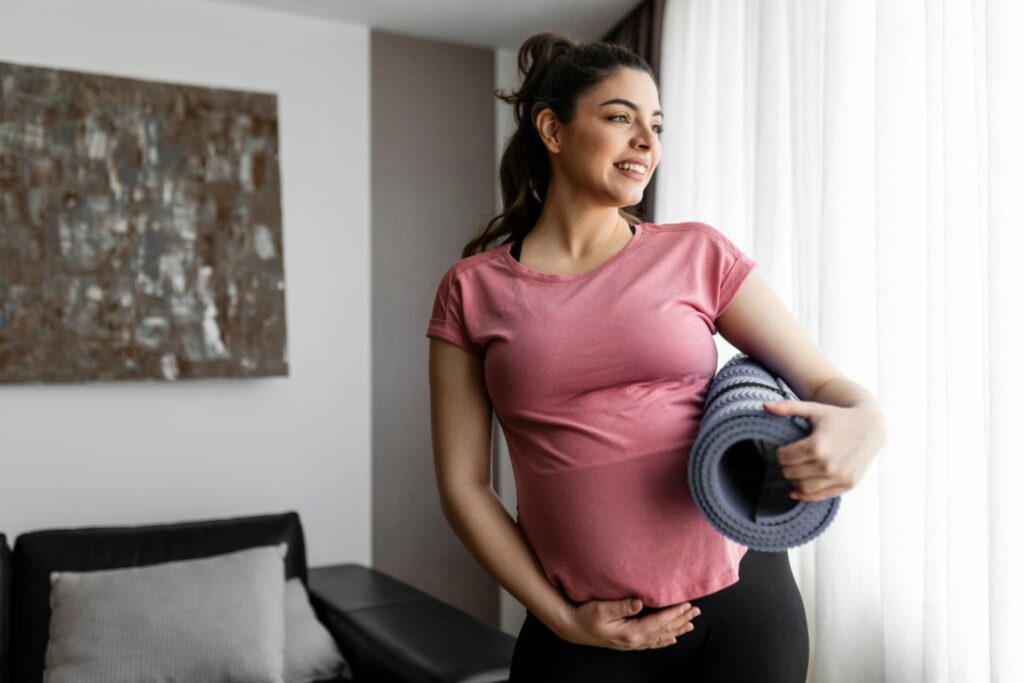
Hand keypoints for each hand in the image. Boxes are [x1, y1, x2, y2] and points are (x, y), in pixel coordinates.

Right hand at [555, 597, 700, 649]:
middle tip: (696, 610)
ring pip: (660, 637)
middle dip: (680, 619)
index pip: (659, 622)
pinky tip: (671, 638)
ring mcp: (632, 643)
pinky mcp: (628, 642)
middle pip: (663, 630)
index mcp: (631, 632)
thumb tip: (640, 602)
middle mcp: (635, 640)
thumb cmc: (585, 616)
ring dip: (676, 629)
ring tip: (690, 623)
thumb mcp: (601, 608)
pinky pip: (652, 642)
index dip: (674, 612)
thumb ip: (621, 606)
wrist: (573, 628)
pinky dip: (664, 639)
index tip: (687, 603)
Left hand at [763, 400, 885, 501]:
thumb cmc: (837, 416)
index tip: (783, 449)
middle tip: (788, 459)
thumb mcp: (813, 409)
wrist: (870, 427)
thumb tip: (764, 406)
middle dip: (786, 466)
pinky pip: (820, 496)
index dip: (780, 453)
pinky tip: (797, 489)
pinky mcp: (847, 484)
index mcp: (817, 446)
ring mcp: (839, 477)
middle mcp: (828, 464)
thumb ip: (788, 407)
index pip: (784, 458)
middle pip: (791, 473)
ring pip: (803, 487)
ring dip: (794, 480)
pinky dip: (806, 494)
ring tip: (795, 470)